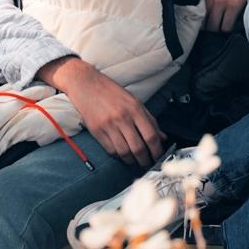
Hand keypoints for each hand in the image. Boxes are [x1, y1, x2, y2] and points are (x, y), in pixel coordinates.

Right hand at [38, 57, 163, 168]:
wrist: (86, 84)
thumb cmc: (111, 92)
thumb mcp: (134, 101)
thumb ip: (149, 119)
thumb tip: (162, 137)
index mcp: (134, 109)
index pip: (151, 136)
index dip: (157, 150)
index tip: (159, 157)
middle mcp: (122, 117)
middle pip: (138, 148)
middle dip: (145, 160)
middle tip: (148, 163)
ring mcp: (108, 125)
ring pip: (124, 152)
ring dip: (132, 160)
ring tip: (135, 160)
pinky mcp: (97, 131)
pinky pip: (111, 150)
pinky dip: (118, 155)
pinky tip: (122, 153)